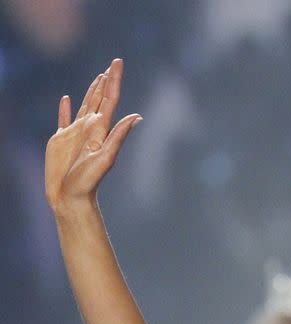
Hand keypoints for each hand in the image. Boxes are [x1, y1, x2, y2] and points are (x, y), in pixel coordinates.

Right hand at [45, 58, 140, 215]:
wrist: (70, 199)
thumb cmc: (87, 182)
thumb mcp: (105, 158)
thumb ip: (118, 136)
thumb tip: (136, 117)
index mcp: (100, 130)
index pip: (109, 100)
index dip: (114, 81)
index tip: (117, 62)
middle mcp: (89, 129)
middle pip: (99, 99)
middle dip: (106, 81)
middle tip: (113, 64)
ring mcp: (75, 134)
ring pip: (84, 106)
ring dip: (91, 91)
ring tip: (98, 77)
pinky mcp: (60, 140)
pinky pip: (63, 119)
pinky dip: (64, 109)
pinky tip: (65, 99)